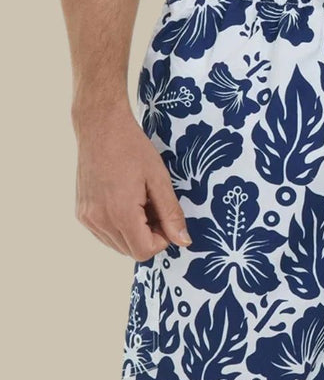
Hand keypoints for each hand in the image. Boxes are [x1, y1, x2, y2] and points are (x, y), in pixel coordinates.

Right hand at [73, 99, 190, 260]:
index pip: (144, 252)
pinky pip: (105, 234)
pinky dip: (120, 226)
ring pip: (118, 245)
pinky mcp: (82, 213)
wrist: (101, 127)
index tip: (165, 217)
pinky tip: (125, 202)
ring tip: (139, 202)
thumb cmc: (133, 149)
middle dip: (149, 236)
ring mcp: (87, 218)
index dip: (161, 240)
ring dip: (134, 232)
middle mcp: (99, 220)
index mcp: (120, 213)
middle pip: (131, 251)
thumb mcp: (160, 180)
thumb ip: (172, 214)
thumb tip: (184, 241)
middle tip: (153, 206)